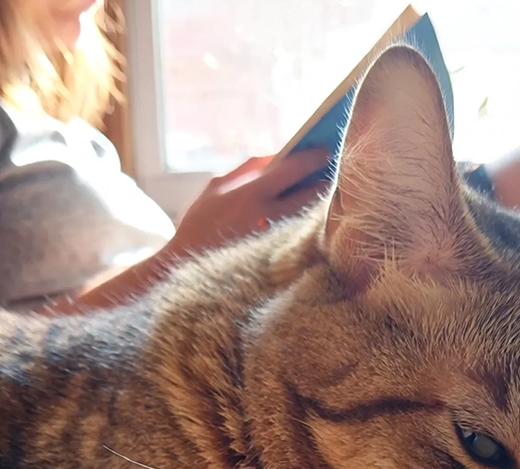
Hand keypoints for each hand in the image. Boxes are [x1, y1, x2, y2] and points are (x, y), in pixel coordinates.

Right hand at [166, 148, 332, 257]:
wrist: (187, 267)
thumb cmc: (200, 224)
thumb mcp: (216, 188)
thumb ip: (247, 168)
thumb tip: (276, 155)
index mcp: (253, 193)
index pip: (296, 167)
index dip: (316, 156)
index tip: (327, 150)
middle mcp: (270, 216)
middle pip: (314, 193)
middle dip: (325, 181)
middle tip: (332, 173)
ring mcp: (278, 240)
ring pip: (313, 216)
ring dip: (320, 204)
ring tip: (325, 194)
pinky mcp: (280, 258)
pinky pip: (304, 236)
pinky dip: (310, 224)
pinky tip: (312, 219)